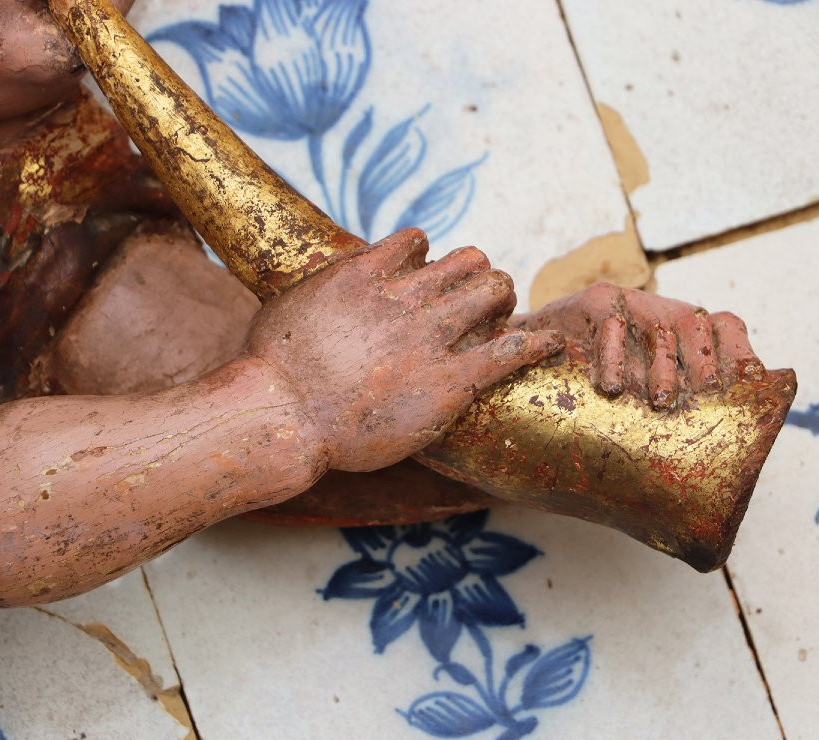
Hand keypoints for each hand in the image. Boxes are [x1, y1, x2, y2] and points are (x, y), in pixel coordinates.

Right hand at [247, 229, 562, 471]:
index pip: (418, 242)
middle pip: (469, 260)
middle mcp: (403, 297)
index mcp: (365, 275)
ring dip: (501, 300)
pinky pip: (508, 349)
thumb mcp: (286, 307)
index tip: (428, 279)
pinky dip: (534, 343)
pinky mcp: (449, 382)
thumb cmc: (270, 373)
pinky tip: (549, 346)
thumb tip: (323, 285)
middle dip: (476, 277)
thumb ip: (319, 290)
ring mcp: (429, 338)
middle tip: (475, 304)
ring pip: (493, 288)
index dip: (429, 259)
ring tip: (501, 319)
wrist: (282, 418)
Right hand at [516, 282, 763, 409]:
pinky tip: (610, 387)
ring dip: (664, 365)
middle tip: (703, 400)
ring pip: (662, 323)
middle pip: (699, 326)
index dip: (740, 354)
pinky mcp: (593, 302)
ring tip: (660, 403)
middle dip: (705, 365)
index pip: (726, 329)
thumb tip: (705, 491)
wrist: (527, 364)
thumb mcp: (634, 408)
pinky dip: (615, 355)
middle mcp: (662, 314)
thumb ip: (665, 425)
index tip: (749, 382)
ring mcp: (630, 304)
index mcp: (684, 338)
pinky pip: (611, 320)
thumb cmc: (591, 399)